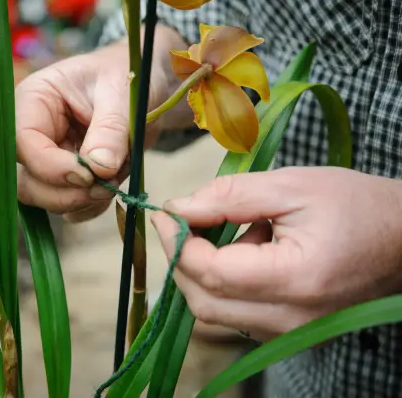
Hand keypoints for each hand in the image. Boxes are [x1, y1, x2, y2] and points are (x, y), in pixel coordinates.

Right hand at [15, 26, 190, 221]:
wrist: (142, 87)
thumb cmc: (126, 76)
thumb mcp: (122, 93)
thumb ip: (109, 129)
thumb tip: (99, 168)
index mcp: (34, 101)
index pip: (22, 144)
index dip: (52, 167)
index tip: (90, 175)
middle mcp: (33, 134)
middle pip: (27, 182)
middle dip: (67, 192)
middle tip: (107, 185)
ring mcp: (47, 159)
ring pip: (45, 199)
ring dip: (83, 200)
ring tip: (116, 177)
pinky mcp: (65, 179)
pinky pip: (68, 207)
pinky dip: (91, 206)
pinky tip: (113, 186)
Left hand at [151, 167, 401, 341]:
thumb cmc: (355, 205)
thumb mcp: (291, 186)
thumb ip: (229, 196)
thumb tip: (178, 209)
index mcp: (296, 279)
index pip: (211, 273)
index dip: (177, 244)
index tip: (164, 215)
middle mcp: (292, 319)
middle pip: (204, 303)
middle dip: (181, 261)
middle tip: (181, 223)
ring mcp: (291, 332)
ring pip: (215, 313)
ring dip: (202, 272)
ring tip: (230, 232)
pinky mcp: (290, 332)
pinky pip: (235, 314)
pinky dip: (223, 284)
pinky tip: (244, 252)